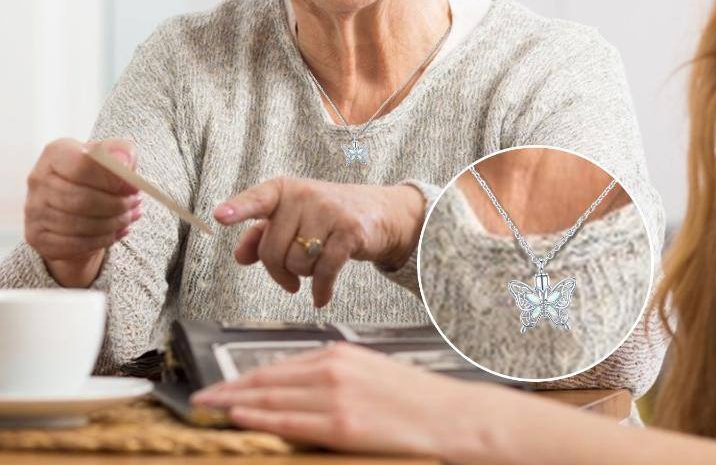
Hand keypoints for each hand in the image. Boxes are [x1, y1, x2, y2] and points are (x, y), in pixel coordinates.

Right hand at [24, 138, 142, 286]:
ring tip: (128, 216)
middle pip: (82, 199)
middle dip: (116, 205)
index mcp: (56, 153)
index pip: (82, 166)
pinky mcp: (37, 236)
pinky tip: (116, 231)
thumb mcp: (111, 156)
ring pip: (80, 225)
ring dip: (112, 223)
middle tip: (134, 204)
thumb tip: (125, 162)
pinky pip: (74, 244)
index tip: (134, 186)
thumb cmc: (95, 174)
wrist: (74, 201)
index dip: (112, 179)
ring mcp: (34, 209)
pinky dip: (102, 240)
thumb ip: (121, 153)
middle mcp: (38, 180)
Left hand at [191, 343, 488, 457]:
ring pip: (272, 398)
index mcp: (339, 355)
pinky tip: (239, 416)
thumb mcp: (369, 373)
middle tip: (200, 398)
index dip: (245, 378)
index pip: (279, 366)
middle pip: (268, 378)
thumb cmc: (413, 398)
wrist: (451, 416)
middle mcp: (333, 370)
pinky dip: (261, 417)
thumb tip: (299, 391)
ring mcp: (336, 397)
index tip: (222, 385)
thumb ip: (332, 378)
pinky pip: (291, 421)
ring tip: (208, 409)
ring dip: (235, 403)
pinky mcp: (342, 424)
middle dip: (230, 388)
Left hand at [214, 177, 424, 306]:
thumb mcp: (292, 218)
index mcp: (284, 189)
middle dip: (279, 270)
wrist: (379, 212)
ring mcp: (329, 211)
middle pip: (272, 250)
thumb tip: (240, 255)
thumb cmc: (326, 216)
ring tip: (315, 264)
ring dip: (304, 275)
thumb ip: (261, 234)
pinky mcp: (350, 231)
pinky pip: (325, 271)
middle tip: (291, 274)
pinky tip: (321, 297)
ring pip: (297, 263)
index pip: (257, 200)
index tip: (219, 216)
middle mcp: (305, 195)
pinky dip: (321, 290)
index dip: (238, 209)